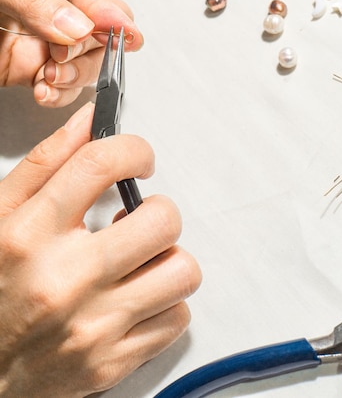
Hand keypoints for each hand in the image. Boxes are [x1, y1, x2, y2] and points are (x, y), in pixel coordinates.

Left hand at [0, 0, 143, 106]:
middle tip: (68, 55)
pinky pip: (65, 79)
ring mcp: (45, 31)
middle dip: (89, 44)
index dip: (105, 8)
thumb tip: (78, 22)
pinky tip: (45, 89)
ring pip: (87, 54)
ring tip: (50, 76)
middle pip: (96, 20)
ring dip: (75, 72)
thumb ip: (32, 0)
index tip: (123, 30)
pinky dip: (61, 90)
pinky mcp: (35, 62)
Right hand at [0, 104, 200, 396]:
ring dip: (168, 258)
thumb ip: (48, 162)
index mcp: (31, 234)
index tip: (139, 158)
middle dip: (157, 210)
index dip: (134, 149)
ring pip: (181, 271)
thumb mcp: (1, 214)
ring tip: (142, 259)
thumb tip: (91, 120)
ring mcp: (93, 326)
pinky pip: (178, 317)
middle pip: (161, 219)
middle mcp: (65, 279)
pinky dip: (165, 302)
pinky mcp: (112, 362)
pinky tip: (137, 295)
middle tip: (139, 218)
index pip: (101, 164)